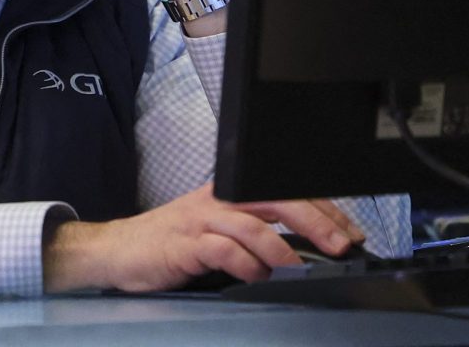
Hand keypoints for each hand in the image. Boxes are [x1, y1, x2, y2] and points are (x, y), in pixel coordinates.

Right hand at [43, 184, 365, 291]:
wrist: (117, 249)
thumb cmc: (169, 243)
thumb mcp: (216, 230)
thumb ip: (253, 235)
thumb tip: (305, 252)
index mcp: (229, 192)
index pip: (286, 192)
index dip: (323, 210)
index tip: (352, 232)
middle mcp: (217, 199)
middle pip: (276, 200)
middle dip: (316, 221)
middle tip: (343, 245)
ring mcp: (199, 220)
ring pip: (253, 224)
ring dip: (284, 249)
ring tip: (304, 268)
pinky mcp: (184, 244)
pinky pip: (223, 250)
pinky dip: (246, 265)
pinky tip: (257, 276)